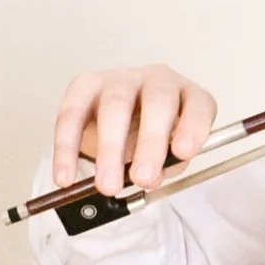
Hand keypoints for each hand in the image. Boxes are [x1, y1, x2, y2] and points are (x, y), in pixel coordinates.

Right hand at [51, 63, 216, 199]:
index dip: (193, 127)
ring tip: (108, 185)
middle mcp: (157, 81)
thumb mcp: (167, 157)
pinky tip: (66, 175)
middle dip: (150, 143)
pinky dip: (67, 148)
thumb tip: (149, 177)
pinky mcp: (86, 85)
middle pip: (157, 103)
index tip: (185, 152)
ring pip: (115, 107)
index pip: (198, 105)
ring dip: (110, 149)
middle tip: (143, 178)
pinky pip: (73, 114)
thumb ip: (164, 166)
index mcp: (186, 96)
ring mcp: (120, 79)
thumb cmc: (149, 143)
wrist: (119, 127)